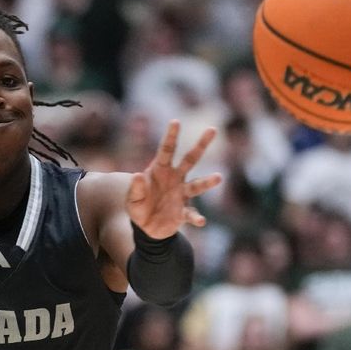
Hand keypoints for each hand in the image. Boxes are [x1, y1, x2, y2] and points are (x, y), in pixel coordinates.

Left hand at [126, 120, 221, 238]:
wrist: (147, 228)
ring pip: (197, 185)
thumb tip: (136, 176)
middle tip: (212, 129)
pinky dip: (196, 218)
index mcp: (160, 171)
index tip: (175, 121)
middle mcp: (175, 179)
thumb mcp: (132, 200)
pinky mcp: (184, 213)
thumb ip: (135, 189)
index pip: (167, 150)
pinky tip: (200, 221)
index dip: (171, 136)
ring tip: (218, 177)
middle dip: (201, 144)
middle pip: (190, 159)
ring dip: (207, 182)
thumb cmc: (138, 207)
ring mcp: (182, 194)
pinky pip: (191, 214)